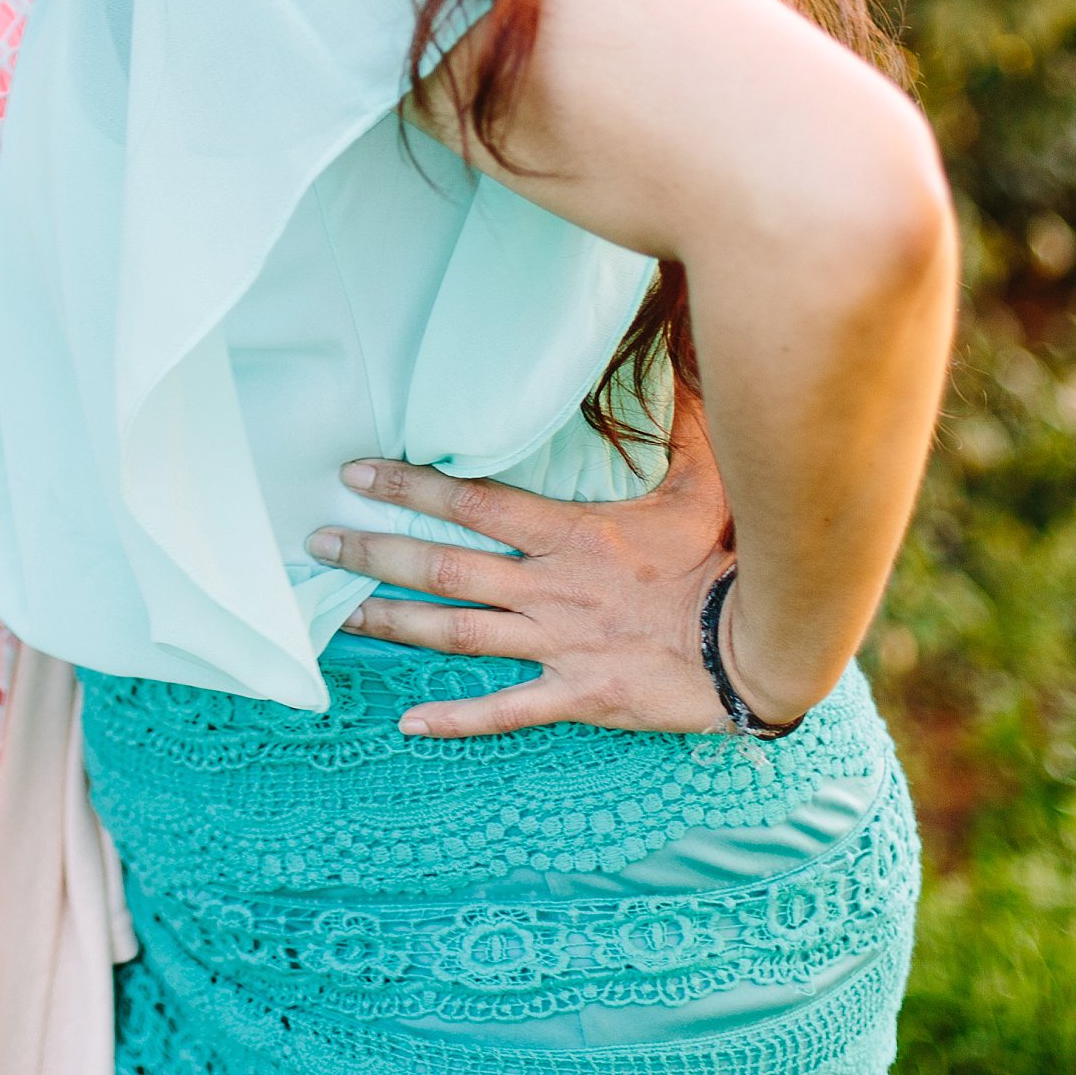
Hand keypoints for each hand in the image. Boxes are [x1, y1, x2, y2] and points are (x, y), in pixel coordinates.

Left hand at [308, 399, 781, 738]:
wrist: (758, 649)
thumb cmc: (728, 561)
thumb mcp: (705, 483)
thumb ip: (683, 420)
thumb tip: (684, 352)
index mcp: (570, 534)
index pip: (472, 502)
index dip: (409, 485)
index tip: (355, 473)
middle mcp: (549, 588)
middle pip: (443, 566)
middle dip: (374, 552)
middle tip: (317, 544)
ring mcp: (557, 645)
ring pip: (457, 632)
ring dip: (393, 623)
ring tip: (339, 615)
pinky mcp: (576, 696)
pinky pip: (504, 711)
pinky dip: (455, 720)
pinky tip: (407, 723)